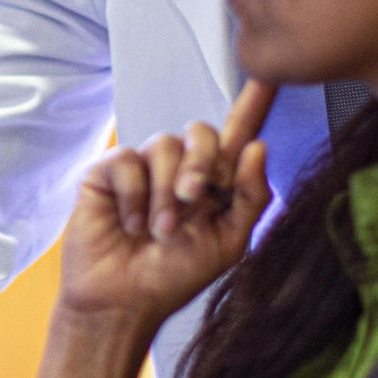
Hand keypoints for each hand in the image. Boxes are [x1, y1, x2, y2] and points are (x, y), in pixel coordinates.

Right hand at [58, 80, 275, 331]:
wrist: (123, 302)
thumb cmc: (173, 278)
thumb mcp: (228, 243)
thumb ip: (249, 197)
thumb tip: (257, 147)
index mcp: (213, 184)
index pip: (236, 135)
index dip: (253, 104)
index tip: (270, 75)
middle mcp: (178, 169)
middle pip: (200, 131)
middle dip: (202, 163)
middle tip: (192, 200)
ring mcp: (142, 168)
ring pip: (164, 145)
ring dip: (165, 193)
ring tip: (158, 229)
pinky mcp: (107, 173)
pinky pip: (127, 160)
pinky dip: (134, 196)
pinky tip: (130, 223)